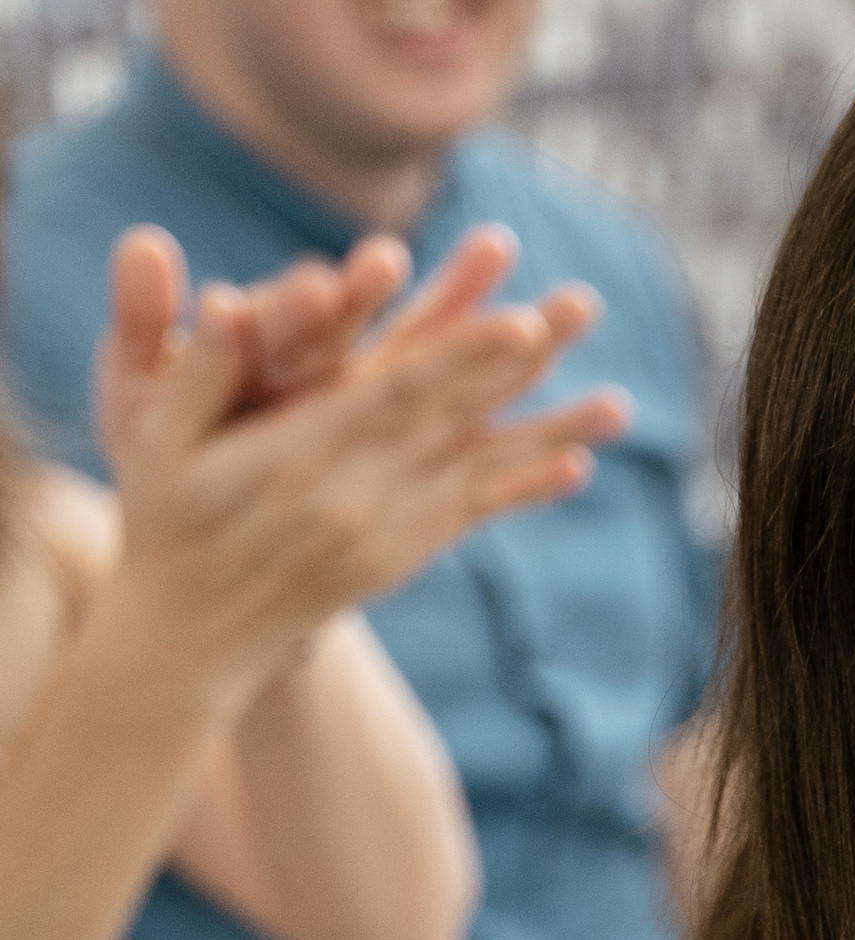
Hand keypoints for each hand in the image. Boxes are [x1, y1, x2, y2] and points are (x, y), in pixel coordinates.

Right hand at [93, 223, 632, 705]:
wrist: (187, 638)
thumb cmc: (161, 518)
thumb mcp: (154, 439)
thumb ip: (199, 371)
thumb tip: (226, 301)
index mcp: (298, 456)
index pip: (395, 395)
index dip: (460, 358)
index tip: (518, 321)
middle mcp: (355, 499)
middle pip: (455, 419)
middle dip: (520, 364)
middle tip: (579, 313)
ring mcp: (383, 535)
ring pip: (478, 469)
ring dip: (548, 429)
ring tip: (616, 399)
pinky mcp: (398, 558)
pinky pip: (470, 517)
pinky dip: (521, 489)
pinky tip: (575, 464)